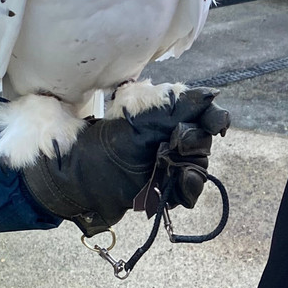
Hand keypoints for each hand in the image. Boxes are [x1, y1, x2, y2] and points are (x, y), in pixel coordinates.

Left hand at [20, 87, 228, 236]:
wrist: (71, 186)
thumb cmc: (94, 150)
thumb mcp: (136, 124)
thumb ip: (173, 108)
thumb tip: (209, 95)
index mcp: (160, 117)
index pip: (202, 115)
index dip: (212, 120)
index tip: (215, 126)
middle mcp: (166, 140)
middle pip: (203, 143)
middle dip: (195, 145)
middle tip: (175, 146)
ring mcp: (165, 167)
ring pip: (198, 168)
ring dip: (192, 170)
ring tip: (176, 172)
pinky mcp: (162, 191)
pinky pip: (188, 192)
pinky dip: (188, 190)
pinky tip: (179, 188)